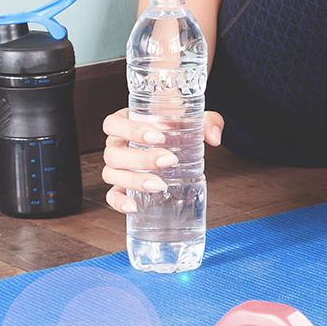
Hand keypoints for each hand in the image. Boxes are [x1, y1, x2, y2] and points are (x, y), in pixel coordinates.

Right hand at [100, 108, 224, 212]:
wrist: (177, 143)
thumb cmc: (178, 126)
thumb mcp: (194, 118)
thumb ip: (208, 122)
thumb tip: (214, 138)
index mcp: (125, 121)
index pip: (113, 123)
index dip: (131, 130)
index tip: (158, 137)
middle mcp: (116, 144)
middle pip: (113, 152)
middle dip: (142, 158)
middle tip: (169, 160)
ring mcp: (117, 167)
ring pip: (112, 173)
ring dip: (134, 180)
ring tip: (160, 185)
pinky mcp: (122, 186)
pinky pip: (111, 195)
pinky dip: (119, 202)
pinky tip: (134, 207)